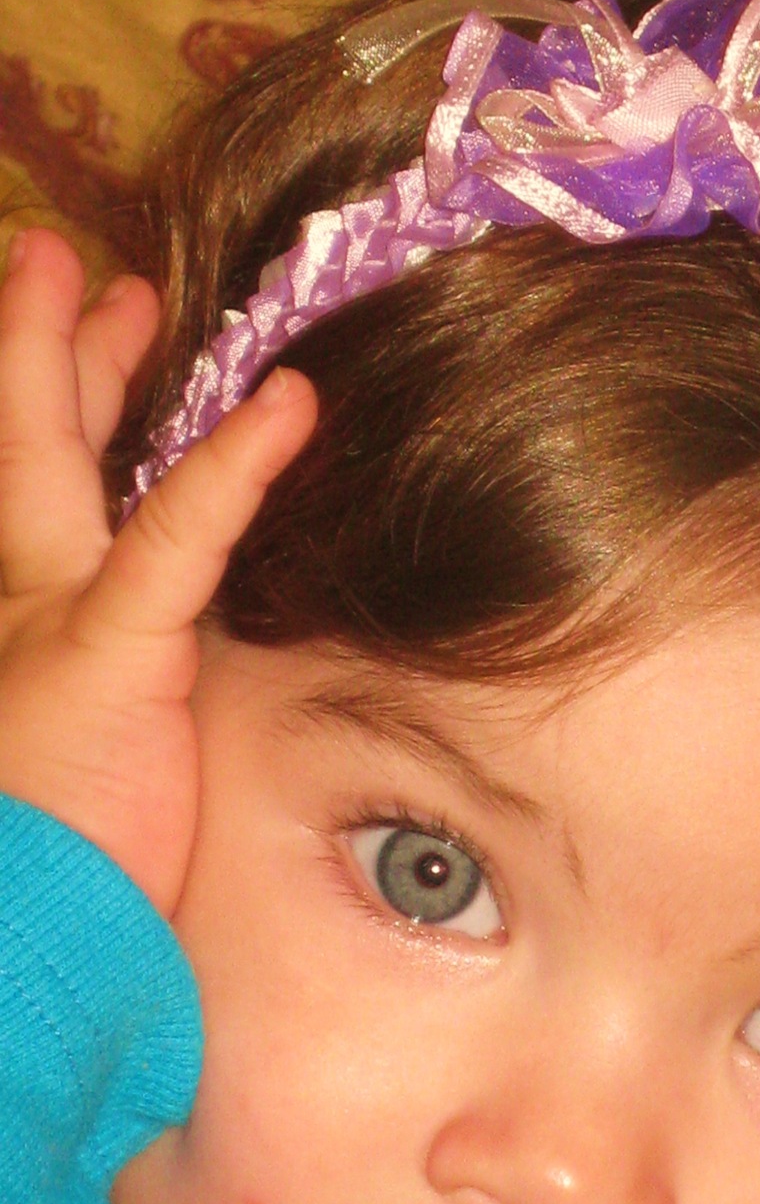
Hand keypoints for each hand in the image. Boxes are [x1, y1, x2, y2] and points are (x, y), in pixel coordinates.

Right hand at [0, 228, 316, 914]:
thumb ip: (144, 700)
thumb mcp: (112, 763)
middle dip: (38, 352)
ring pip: (57, 464)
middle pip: (22, 452)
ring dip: (83, 365)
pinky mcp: (107, 656)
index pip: (37, 496)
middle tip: (63, 263)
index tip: (96, 340)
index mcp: (25, 632)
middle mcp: (16, 609)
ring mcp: (48, 622)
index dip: (59, 408)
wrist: (27, 940)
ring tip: (115, 284)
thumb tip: (186, 686)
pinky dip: (236, 468)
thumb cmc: (73, 871)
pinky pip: (178, 539)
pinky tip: (288, 405)